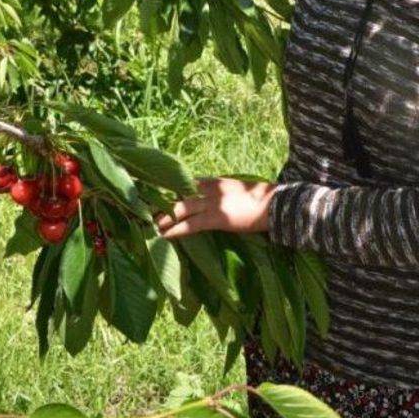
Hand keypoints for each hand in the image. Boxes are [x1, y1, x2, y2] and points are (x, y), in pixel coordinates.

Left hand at [154, 176, 276, 238]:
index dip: (166, 189)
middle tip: (145, 210)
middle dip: (160, 202)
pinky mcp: (217, 218)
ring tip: (150, 226)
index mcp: (211, 181)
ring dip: (163, 218)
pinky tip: (165, 236)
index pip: (182, 182)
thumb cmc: (255, 199)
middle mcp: (208, 188)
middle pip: (177, 193)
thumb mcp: (232, 189)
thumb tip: (201, 198)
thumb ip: (215, 191)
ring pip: (180, 208)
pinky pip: (191, 225)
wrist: (273, 204)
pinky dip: (176, 230)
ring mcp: (212, 203)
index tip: (151, 194)